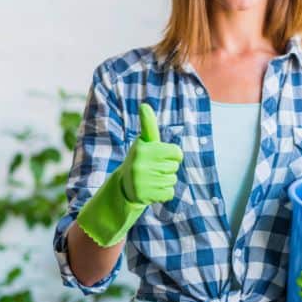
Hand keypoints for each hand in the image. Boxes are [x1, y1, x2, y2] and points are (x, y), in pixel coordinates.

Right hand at [76, 103, 183, 246]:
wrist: (124, 185)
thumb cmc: (141, 158)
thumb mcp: (144, 142)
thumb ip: (148, 124)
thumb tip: (144, 105)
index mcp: (143, 149)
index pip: (177, 152)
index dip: (172, 154)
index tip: (161, 155)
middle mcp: (141, 165)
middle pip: (175, 166)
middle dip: (168, 168)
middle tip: (153, 168)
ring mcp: (142, 182)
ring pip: (173, 180)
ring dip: (166, 180)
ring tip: (151, 178)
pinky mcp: (145, 196)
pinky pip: (169, 193)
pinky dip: (164, 193)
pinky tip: (152, 189)